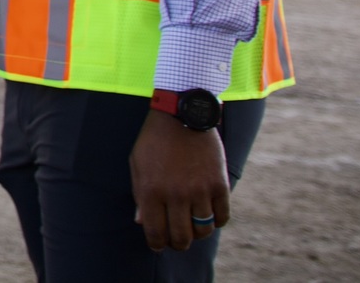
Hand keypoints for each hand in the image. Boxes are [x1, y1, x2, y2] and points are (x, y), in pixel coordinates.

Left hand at [131, 109, 229, 251]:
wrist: (181, 115)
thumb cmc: (154, 141)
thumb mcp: (138, 164)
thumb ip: (140, 195)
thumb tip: (142, 222)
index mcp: (151, 191)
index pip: (156, 233)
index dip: (158, 244)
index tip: (159, 244)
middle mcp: (175, 195)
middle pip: (181, 237)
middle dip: (178, 243)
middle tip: (177, 239)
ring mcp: (199, 191)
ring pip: (203, 231)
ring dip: (197, 233)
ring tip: (192, 226)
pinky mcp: (219, 185)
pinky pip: (222, 217)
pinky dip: (216, 221)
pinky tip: (209, 215)